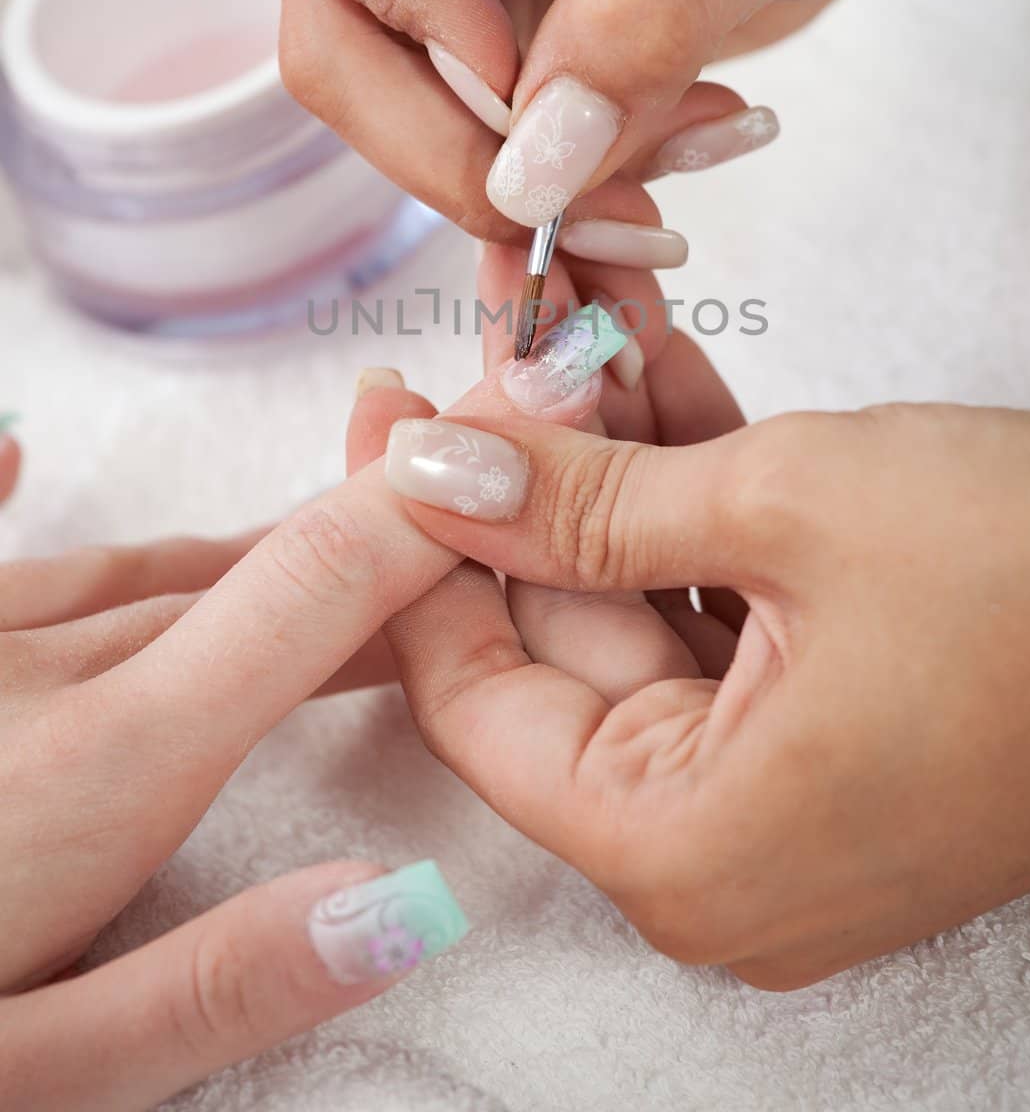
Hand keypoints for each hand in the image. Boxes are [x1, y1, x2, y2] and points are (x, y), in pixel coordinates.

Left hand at [0, 271, 688, 1107]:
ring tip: (327, 546)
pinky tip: (11, 447)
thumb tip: (405, 904)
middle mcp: (34, 668)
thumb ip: (218, 986)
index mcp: (100, 764)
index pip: (310, 595)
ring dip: (240, 560)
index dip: (421, 528)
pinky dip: (15, 503)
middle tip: (461, 548)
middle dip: (362, 558)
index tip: (512, 483)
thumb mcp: (34, 1084)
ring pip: (128, 570)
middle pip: (241, 581)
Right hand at [182, 0, 1029, 251]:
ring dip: (505, 180)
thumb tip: (536, 166)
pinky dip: (536, 181)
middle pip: (320, 20)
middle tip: (598, 203)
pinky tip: (636, 183)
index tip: (516, 67)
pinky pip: (448, 123)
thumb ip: (658, 13)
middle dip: (447, 142)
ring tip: (653, 192)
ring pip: (375, 96)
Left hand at [381, 298, 1029, 988]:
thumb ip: (583, 500)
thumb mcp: (784, 507)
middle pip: (558, 633)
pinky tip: (650, 357)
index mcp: (679, 848)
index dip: (417, 538)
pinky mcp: (832, 723)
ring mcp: (778, 789)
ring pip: (641, 598)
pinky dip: (690, 487)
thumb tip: (432, 470)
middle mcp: (716, 851)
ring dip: (612, 448)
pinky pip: (723, 604)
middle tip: (498, 318)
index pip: (470, 692)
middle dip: (531, 457)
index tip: (390, 406)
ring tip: (567, 302)